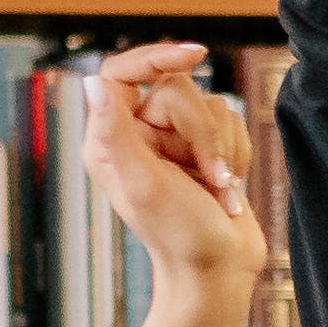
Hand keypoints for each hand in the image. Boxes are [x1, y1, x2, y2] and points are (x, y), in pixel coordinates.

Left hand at [82, 42, 267, 307]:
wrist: (221, 271)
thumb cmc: (181, 236)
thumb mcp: (144, 184)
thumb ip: (116, 132)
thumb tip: (91, 82)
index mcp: (108, 141)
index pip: (122, 73)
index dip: (156, 57)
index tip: (195, 55)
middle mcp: (137, 136)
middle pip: (176, 88)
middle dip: (201, 132)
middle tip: (207, 174)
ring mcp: (172, 142)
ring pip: (209, 105)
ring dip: (222, 148)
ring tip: (218, 188)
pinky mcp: (204, 148)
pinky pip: (230, 120)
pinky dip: (236, 153)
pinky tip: (227, 187)